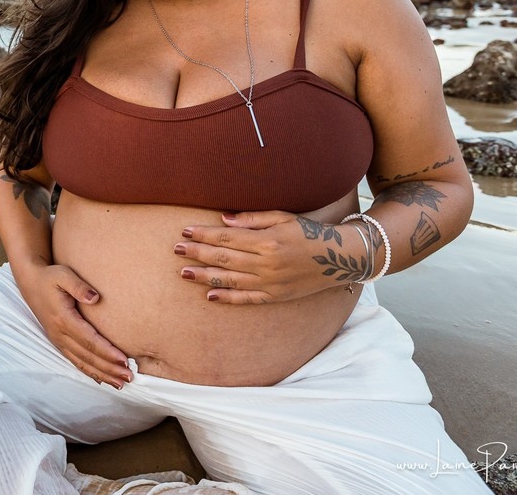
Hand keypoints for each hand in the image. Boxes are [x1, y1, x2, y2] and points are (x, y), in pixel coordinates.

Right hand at [16, 262, 132, 387]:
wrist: (30, 282)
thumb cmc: (50, 277)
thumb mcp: (63, 275)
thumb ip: (78, 286)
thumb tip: (95, 298)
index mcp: (63, 319)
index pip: (89, 340)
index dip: (107, 352)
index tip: (124, 360)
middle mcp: (60, 334)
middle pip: (88, 356)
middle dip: (109, 368)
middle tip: (129, 377)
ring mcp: (58, 340)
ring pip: (82, 362)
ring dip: (101, 374)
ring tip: (120, 383)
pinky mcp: (59, 342)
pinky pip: (75, 361)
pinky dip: (89, 371)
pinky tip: (102, 378)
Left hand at [174, 210, 362, 303]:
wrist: (340, 258)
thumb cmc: (310, 232)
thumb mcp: (283, 217)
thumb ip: (253, 219)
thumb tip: (223, 219)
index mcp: (267, 241)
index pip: (227, 237)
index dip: (203, 234)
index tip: (185, 231)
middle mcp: (266, 263)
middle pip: (223, 258)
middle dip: (197, 253)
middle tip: (176, 249)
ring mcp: (270, 282)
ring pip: (230, 280)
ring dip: (205, 276)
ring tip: (184, 273)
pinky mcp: (275, 296)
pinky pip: (246, 299)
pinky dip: (227, 298)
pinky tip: (209, 296)